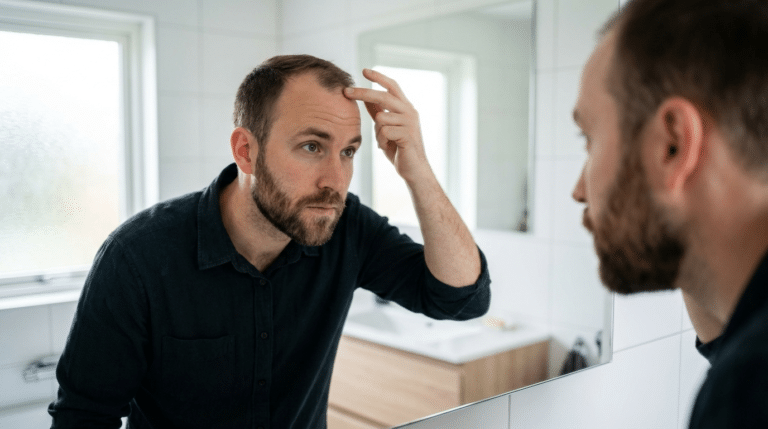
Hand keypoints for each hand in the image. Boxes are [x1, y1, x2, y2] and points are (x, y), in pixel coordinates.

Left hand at [344, 68, 431, 183]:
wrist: (414, 169)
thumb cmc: (399, 148)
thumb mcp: (386, 127)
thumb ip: (378, 113)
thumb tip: (365, 99)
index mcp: (405, 107)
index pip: (392, 86)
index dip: (379, 77)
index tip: (364, 71)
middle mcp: (409, 111)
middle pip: (383, 95)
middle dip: (363, 93)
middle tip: (346, 91)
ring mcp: (410, 123)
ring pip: (381, 118)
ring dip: (377, 132)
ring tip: (384, 142)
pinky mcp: (407, 135)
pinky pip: (384, 131)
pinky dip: (381, 141)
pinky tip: (389, 147)